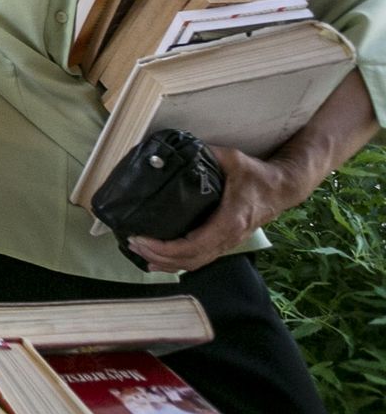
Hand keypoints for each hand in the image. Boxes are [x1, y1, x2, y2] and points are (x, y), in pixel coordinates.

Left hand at [127, 147, 300, 273]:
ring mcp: (229, 243)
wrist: (283, 187)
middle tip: (131, 243)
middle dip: (157, 256)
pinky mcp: (227, 243)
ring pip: (194, 264)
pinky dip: (178, 263)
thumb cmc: (257, 174)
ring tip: (138, 252)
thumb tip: (175, 149)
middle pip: (189, 260)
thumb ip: (204, 153)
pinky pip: (200, 260)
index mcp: (228, 220)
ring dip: (165, 262)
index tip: (140, 238)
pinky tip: (159, 260)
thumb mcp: (231, 159)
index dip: (163, 248)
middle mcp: (229, 237)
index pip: (192, 246)